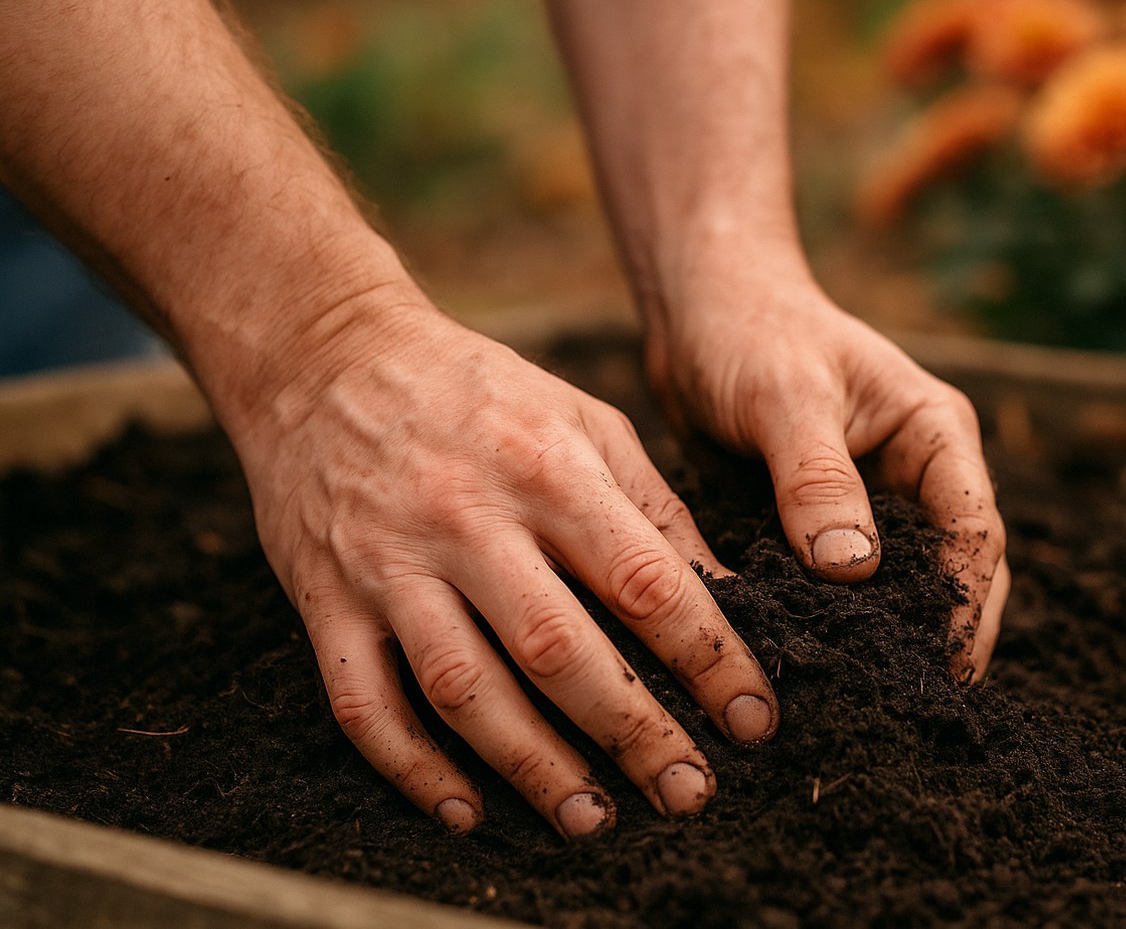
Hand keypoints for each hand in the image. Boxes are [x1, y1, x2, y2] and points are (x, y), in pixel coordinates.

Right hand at [225, 294, 777, 837]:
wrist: (327, 354)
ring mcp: (390, 564)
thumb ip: (653, 507)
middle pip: (559, 649)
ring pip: (463, 688)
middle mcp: (470, 520)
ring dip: (531, 767)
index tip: (752, 719)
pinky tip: (465, 812)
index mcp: (550, 469)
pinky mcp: (325, 598)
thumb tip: (726, 596)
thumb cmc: (479, 391)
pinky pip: (363, 701)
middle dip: (634, 732)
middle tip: (689, 793)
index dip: (709, 658)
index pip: (646, 581)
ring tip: (591, 819)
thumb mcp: (584, 418)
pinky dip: (411, 768)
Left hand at [643, 276, 1010, 677]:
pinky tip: (816, 671)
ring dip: (889, 640)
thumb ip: (818, 480)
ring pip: (900, 590)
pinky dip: (836, 627)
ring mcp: (871, 505)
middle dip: (942, 639)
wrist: (697, 314)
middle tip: (910, 710)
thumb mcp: (785, 398)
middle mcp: (916, 476)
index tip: (941, 668)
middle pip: (954, 574)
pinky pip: (841, 590)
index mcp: (935, 435)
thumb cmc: (750, 332)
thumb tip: (853, 571)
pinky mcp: (820, 527)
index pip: (975, 532)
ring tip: (868, 707)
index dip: (965, 604)